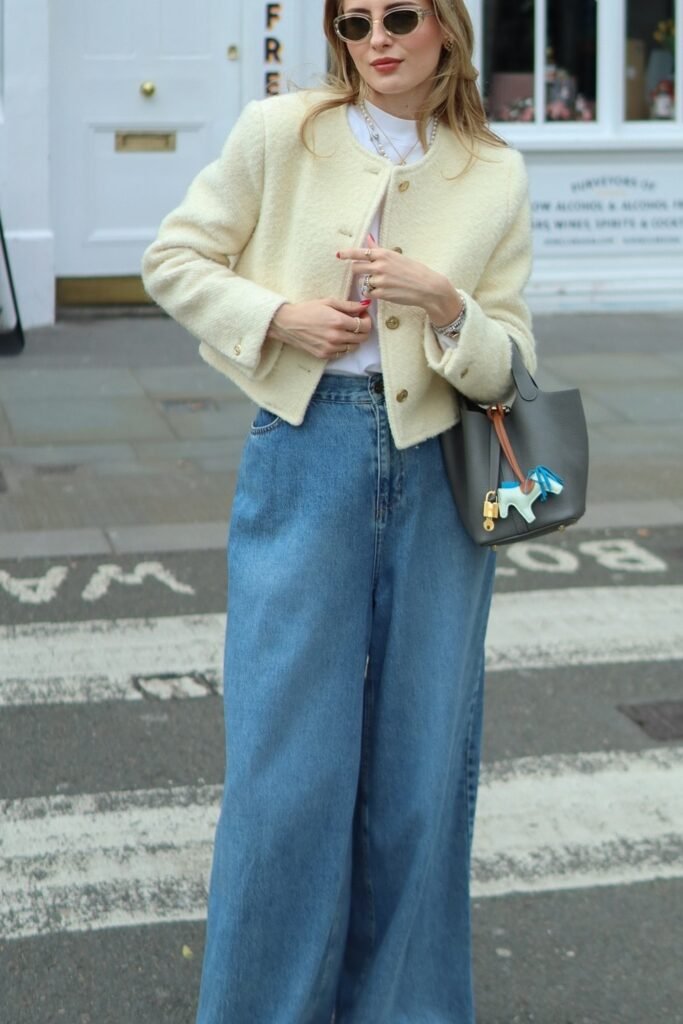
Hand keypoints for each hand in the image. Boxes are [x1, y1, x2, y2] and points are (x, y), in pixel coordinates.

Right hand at [268, 298, 371, 359]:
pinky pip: (342, 353)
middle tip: (357, 321)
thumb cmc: (306, 310)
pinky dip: (344, 345)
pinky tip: (337, 337)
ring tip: (345, 329)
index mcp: (338, 322)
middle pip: (362, 338)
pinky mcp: (324, 355)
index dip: (367, 319)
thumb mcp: (328, 302)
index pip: (364, 326)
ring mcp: (330, 348)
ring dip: (354, 338)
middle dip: (363, 329)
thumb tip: (364, 306)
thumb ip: (349, 305)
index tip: (363, 315)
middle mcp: (336, 337)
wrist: (287, 323)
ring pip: (354, 347)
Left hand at [337, 237, 463, 326]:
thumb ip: (378, 250)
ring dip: (368, 284)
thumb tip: (368, 238)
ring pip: (363, 283)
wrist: (427, 287)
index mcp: (383, 254)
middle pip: (355, 269)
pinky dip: (372, 294)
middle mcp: (380, 266)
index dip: (347, 254)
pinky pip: (368, 294)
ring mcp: (380, 280)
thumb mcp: (396, 256)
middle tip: (365, 274)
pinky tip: (384, 291)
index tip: (338, 255)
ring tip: (384, 284)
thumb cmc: (413, 270)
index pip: (359, 252)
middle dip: (357, 272)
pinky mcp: (382, 294)